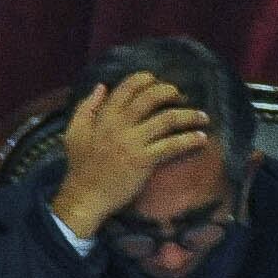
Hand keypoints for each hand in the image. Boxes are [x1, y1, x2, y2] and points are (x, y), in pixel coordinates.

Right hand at [48, 70, 210, 241]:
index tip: (158, 83)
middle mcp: (120, 125)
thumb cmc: (80, 167)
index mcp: (104, 117)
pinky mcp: (144, 160)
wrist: (84, 198)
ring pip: (168, 119)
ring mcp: (134, 142)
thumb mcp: (74, 133)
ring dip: (189, 115)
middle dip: (171, 92)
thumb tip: (102, 87)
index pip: (128, 87)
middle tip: (182, 98)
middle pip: (152, 97)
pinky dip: (190, 140)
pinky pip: (172, 144)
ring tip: (202, 117)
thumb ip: (86, 107)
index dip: (147, 79)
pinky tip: (202, 138)